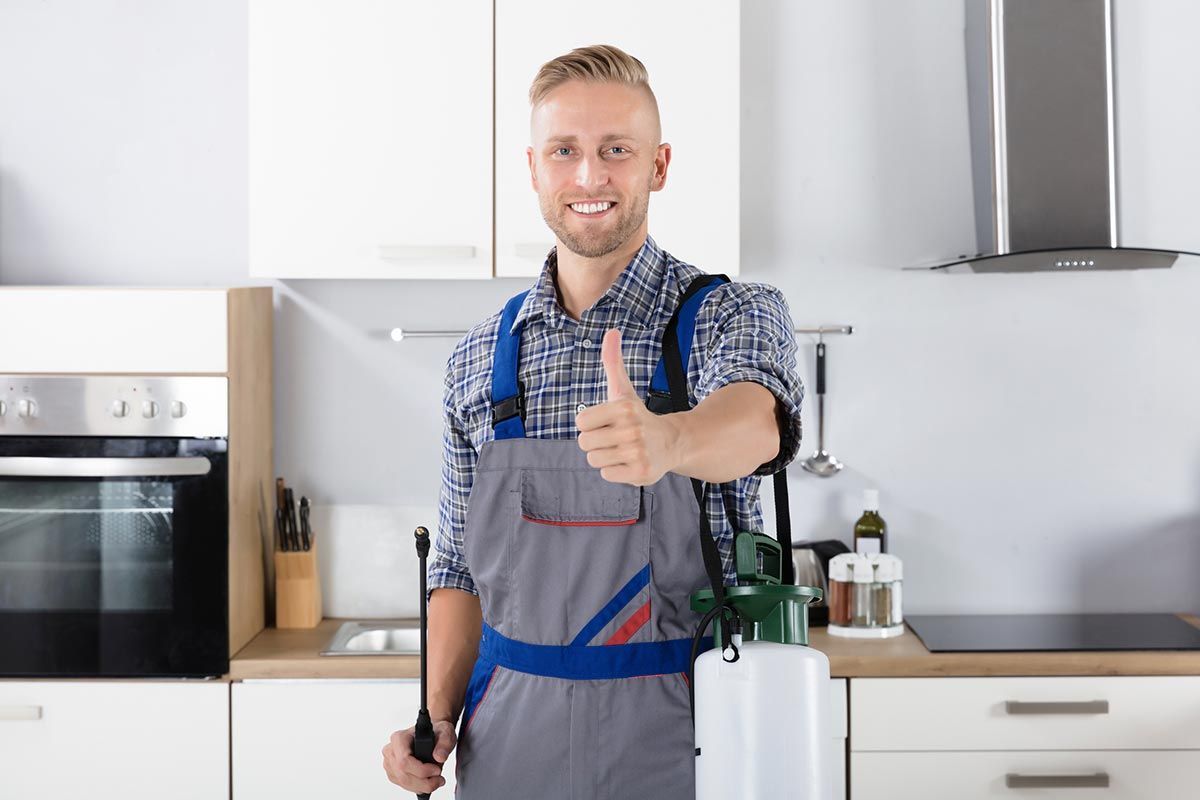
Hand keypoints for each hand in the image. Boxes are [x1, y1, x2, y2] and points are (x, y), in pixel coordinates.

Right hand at [381, 720, 456, 794]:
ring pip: (403, 782)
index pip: (404, 760)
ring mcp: (389, 762)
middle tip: (439, 780)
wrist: (433, 736)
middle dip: (424, 782)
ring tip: (436, 781)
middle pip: (403, 775)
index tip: (437, 770)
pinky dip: (417, 787)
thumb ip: (444, 743)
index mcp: (399, 738)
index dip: (421, 770)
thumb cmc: (436, 732)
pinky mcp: (393, 772)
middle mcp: (391, 750)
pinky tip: (427, 782)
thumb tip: (439, 757)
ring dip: (422, 786)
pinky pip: (403, 785)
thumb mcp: (445, 732)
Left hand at [576, 328, 681, 485]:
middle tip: (615, 438)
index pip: (580, 422)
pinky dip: (615, 471)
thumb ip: (613, 361)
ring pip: (594, 460)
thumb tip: (612, 331)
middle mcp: (632, 429)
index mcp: (623, 407)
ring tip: (621, 449)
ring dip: (604, 457)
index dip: (590, 423)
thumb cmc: (637, 415)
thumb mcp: (622, 389)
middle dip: (596, 442)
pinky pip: (606, 474)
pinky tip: (629, 462)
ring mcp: (637, 452)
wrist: (671, 442)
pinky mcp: (641, 473)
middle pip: (584, 443)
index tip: (607, 421)